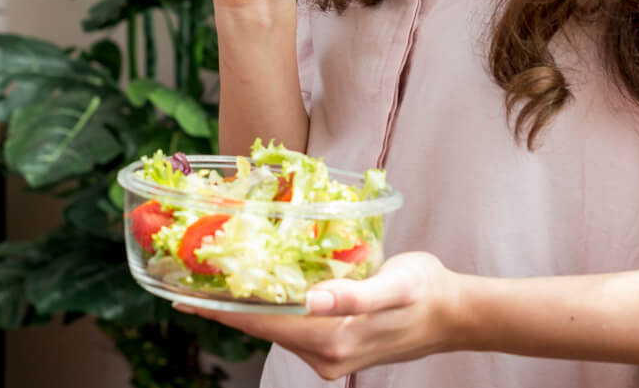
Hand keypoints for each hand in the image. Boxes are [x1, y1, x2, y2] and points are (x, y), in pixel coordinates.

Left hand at [175, 253, 460, 379]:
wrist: (454, 313)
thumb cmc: (426, 290)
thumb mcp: (394, 284)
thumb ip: (353, 293)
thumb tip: (310, 299)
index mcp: (331, 339)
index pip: (262, 324)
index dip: (221, 311)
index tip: (183, 297)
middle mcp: (324, 355)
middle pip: (262, 329)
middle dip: (225, 308)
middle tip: (188, 282)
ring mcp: (329, 355)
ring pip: (275, 329)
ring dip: (246, 309)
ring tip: (214, 284)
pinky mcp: (336, 347)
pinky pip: (292, 329)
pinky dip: (271, 311)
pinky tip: (260, 291)